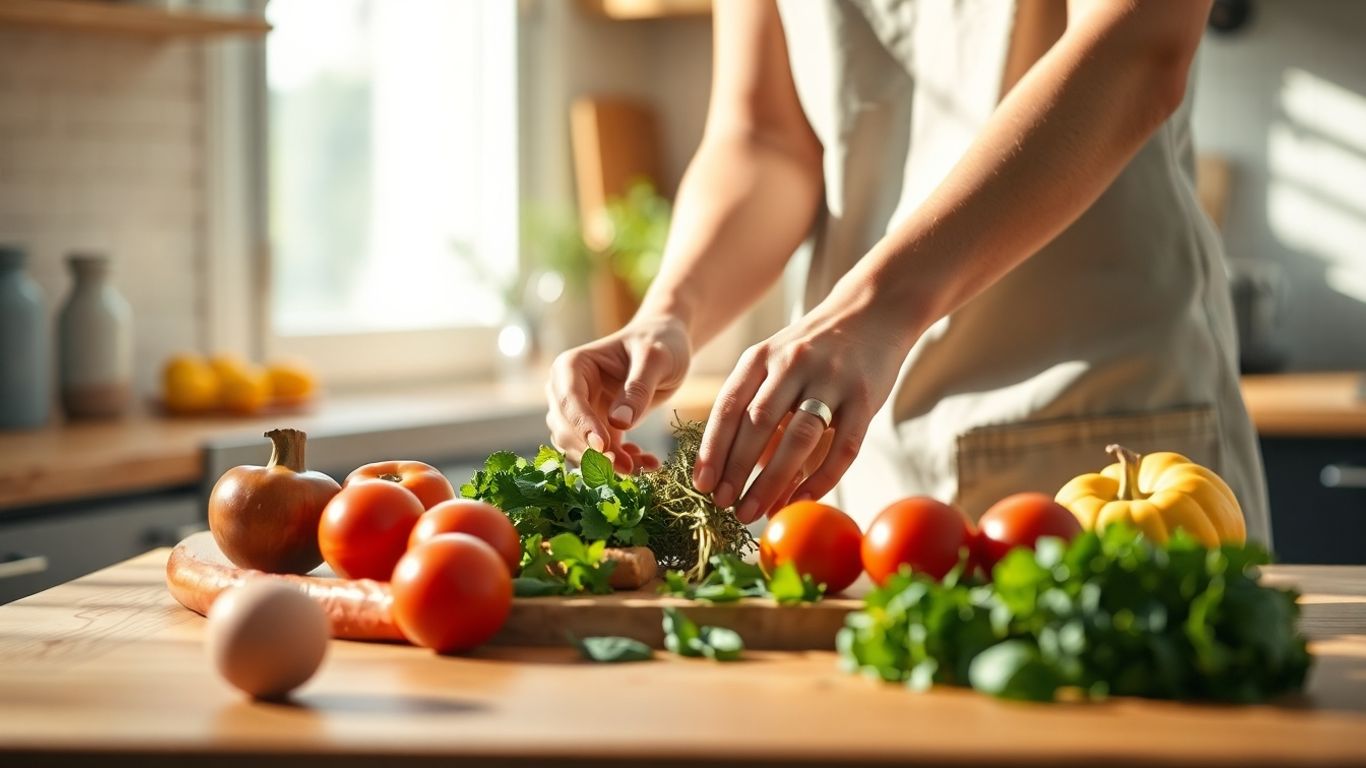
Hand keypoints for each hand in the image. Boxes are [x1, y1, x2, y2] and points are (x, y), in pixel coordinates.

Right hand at [545, 315, 690, 472]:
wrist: (666, 346)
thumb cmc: (659, 343)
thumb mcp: (655, 360)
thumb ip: (638, 389)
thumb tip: (619, 422)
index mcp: (572, 366)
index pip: (569, 400)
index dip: (583, 426)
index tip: (603, 447)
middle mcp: (566, 391)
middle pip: (567, 430)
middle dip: (594, 453)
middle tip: (627, 467)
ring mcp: (579, 413)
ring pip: (579, 449)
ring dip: (607, 464)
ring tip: (642, 466)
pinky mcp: (596, 429)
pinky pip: (600, 456)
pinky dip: (620, 463)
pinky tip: (646, 462)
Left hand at [691, 298, 910, 522]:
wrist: (873, 311)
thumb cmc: (814, 350)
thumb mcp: (776, 364)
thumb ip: (756, 408)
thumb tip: (740, 470)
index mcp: (761, 357)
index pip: (729, 406)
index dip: (712, 449)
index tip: (702, 485)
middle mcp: (793, 364)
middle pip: (758, 424)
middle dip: (737, 471)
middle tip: (724, 507)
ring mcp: (831, 379)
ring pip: (798, 437)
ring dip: (773, 480)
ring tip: (756, 511)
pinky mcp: (865, 396)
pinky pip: (843, 446)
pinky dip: (822, 479)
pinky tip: (803, 500)